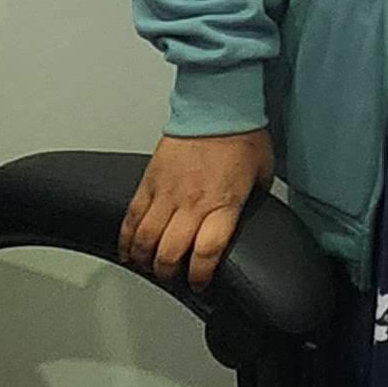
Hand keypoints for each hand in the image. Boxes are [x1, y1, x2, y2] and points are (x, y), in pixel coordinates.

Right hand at [120, 128, 273, 291]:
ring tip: (148, 267)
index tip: (199, 283)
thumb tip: (250, 214)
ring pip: (146, 238)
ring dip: (145, 259)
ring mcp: (168, 192)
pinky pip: (132, 215)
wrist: (217, 103)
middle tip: (172, 277)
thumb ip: (251, 200)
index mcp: (223, 204)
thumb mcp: (261, 175)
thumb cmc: (243, 135)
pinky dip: (127, 237)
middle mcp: (193, 202)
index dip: (199, 276)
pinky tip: (127, 249)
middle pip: (170, 252)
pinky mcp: (150, 179)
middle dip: (169, 273)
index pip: (206, 253)